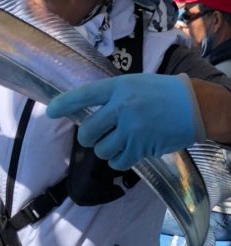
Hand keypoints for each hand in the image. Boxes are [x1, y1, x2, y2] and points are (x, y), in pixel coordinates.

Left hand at [46, 74, 197, 169]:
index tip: (50, 111)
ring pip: (101, 150)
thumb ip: (111, 96)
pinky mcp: (141, 148)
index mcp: (118, 87)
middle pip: (88, 132)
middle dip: (89, 137)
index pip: (84, 95)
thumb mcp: (133, 84)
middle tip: (96, 135)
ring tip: (118, 141)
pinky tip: (127, 151)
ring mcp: (131, 129)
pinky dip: (118, 160)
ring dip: (105, 149)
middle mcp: (121, 108)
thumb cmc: (161, 92)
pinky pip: (117, 161)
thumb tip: (87, 111)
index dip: (64, 104)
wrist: (194, 106)